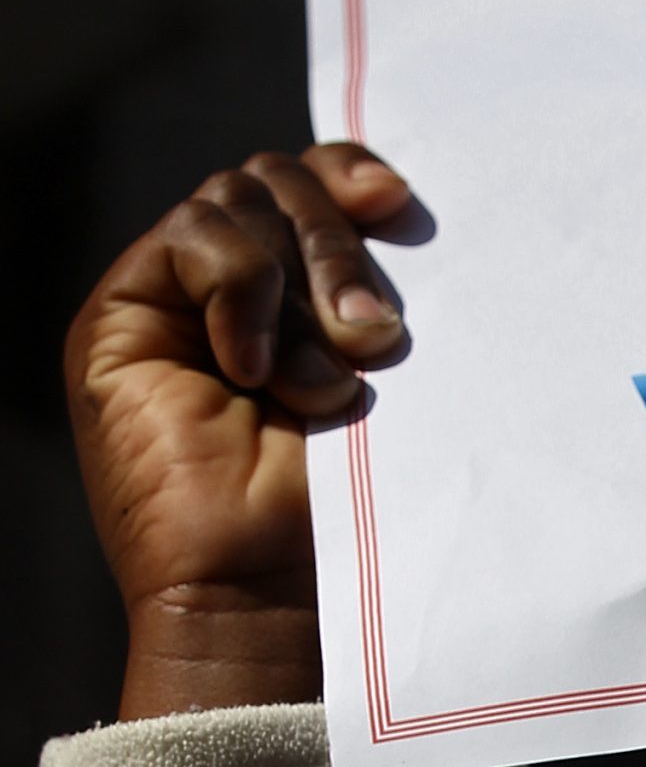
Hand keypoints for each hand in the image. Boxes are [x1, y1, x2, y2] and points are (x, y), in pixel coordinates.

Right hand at [64, 148, 413, 718]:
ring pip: (237, 202)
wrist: (271, 593)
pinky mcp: (123, 319)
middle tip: (378, 336)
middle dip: (337, 243)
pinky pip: (190, 238)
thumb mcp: (379, 384)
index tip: (401, 203)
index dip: (350, 173)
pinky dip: (239, 289)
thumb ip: (374, 298)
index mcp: (298, 299)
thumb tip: (400, 204)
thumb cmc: (343, 513)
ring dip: (298, 280)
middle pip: (278, 184)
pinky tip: (257, 369)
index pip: (315, 185)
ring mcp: (175, 303)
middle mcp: (234, 292)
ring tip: (331, 379)